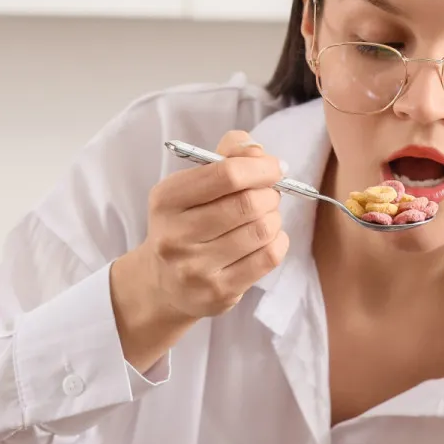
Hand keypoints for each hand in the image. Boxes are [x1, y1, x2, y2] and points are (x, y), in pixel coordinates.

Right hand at [111, 130, 289, 368]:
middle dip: (269, 194)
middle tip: (269, 194)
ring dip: (274, 218)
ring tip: (264, 217)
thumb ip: (226, 157)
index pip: (226, 175)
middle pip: (248, 204)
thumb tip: (258, 152)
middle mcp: (176, 235)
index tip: (274, 167)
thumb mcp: (192, 185)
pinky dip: (278, 241)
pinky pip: (268, 257)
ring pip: (262, 230)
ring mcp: (196, 268)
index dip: (260, 167)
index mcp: (167, 200)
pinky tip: (266, 239)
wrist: (165, 283)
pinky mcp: (219, 292)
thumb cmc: (186, 223)